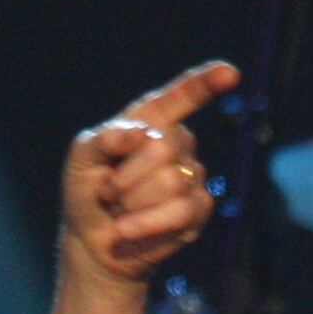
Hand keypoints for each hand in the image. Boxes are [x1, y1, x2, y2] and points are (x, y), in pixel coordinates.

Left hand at [61, 60, 241, 287]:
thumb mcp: (82, 158)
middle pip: (162, 148)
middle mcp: (178, 142)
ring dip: (133, 202)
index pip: (181, 96)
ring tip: (121, 210)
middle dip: (126, 177)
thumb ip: (104, 139)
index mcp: (151, 120)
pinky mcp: (199, 210)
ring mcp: (193, 176)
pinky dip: (147, 223)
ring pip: (171, 182)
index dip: (206, 83)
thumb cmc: (88, 191)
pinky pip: (181, 211)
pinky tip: (127, 229)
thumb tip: (138, 132)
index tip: (230, 73)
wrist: (93, 240)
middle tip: (109, 192)